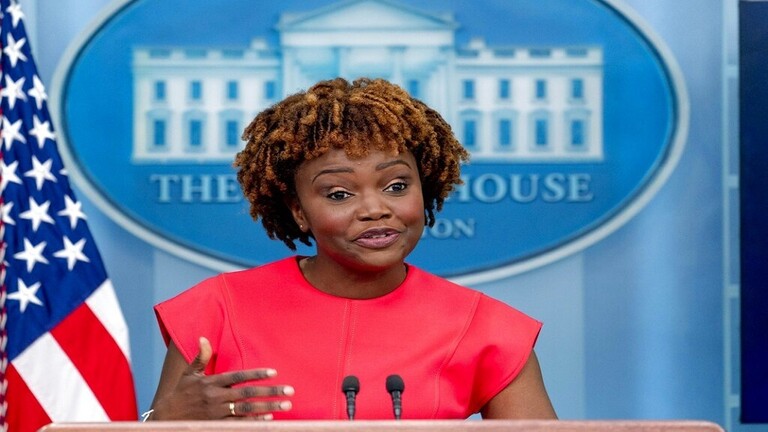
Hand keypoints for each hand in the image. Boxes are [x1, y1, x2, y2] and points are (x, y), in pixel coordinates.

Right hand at [152, 337, 293, 419]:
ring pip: (247, 410)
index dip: (256, 374)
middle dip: (270, 392)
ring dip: (267, 407)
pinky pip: (239, 424)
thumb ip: (200, 357)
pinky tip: (269, 418)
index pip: (238, 376)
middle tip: (289, 391)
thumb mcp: (188, 374)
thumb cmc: (180, 394)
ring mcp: (217, 413)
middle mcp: (215, 397)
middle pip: (247, 394)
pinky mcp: (216, 425)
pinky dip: (254, 422)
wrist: (166, 418)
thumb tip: (203, 338)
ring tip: (285, 405)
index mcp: (211, 382)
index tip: (274, 373)